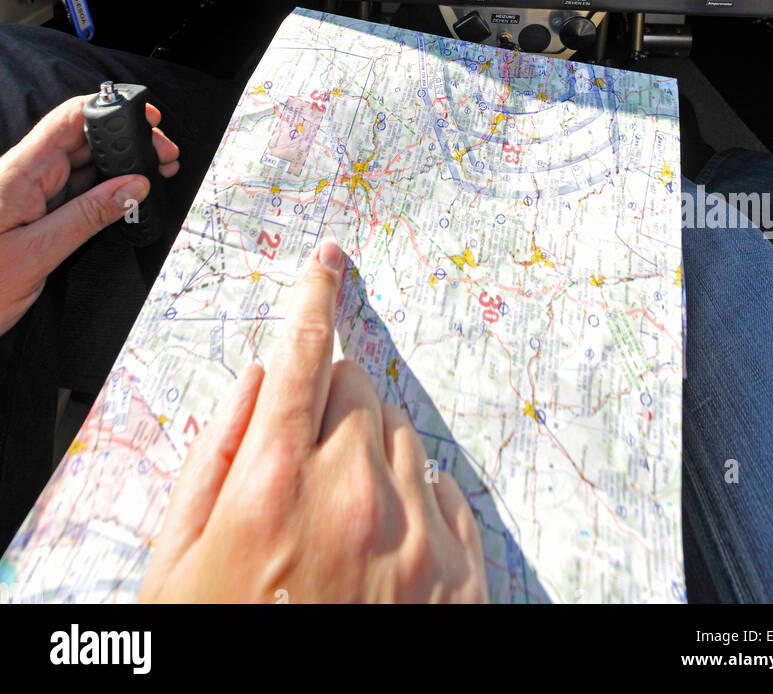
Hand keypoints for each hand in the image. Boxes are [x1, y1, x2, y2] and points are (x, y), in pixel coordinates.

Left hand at [0, 95, 178, 335]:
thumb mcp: (36, 255)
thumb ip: (87, 217)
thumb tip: (133, 187)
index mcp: (19, 173)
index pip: (68, 119)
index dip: (109, 109)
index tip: (145, 116)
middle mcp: (24, 175)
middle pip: (82, 139)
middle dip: (125, 141)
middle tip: (163, 155)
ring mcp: (28, 193)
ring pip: (82, 165)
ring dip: (119, 166)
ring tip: (154, 172)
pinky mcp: (31, 211)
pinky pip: (73, 190)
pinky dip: (103, 190)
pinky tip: (126, 196)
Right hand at [140, 239, 488, 603]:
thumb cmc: (221, 643)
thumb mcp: (177, 563)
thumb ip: (214, 454)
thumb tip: (259, 378)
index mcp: (275, 484)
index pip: (303, 356)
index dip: (312, 300)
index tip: (327, 264)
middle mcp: (355, 497)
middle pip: (356, 388)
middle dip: (325, 409)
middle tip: (296, 470)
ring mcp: (416, 537)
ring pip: (400, 435)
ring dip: (367, 455)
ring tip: (331, 527)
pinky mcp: (461, 576)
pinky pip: (444, 489)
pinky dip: (413, 502)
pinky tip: (376, 551)